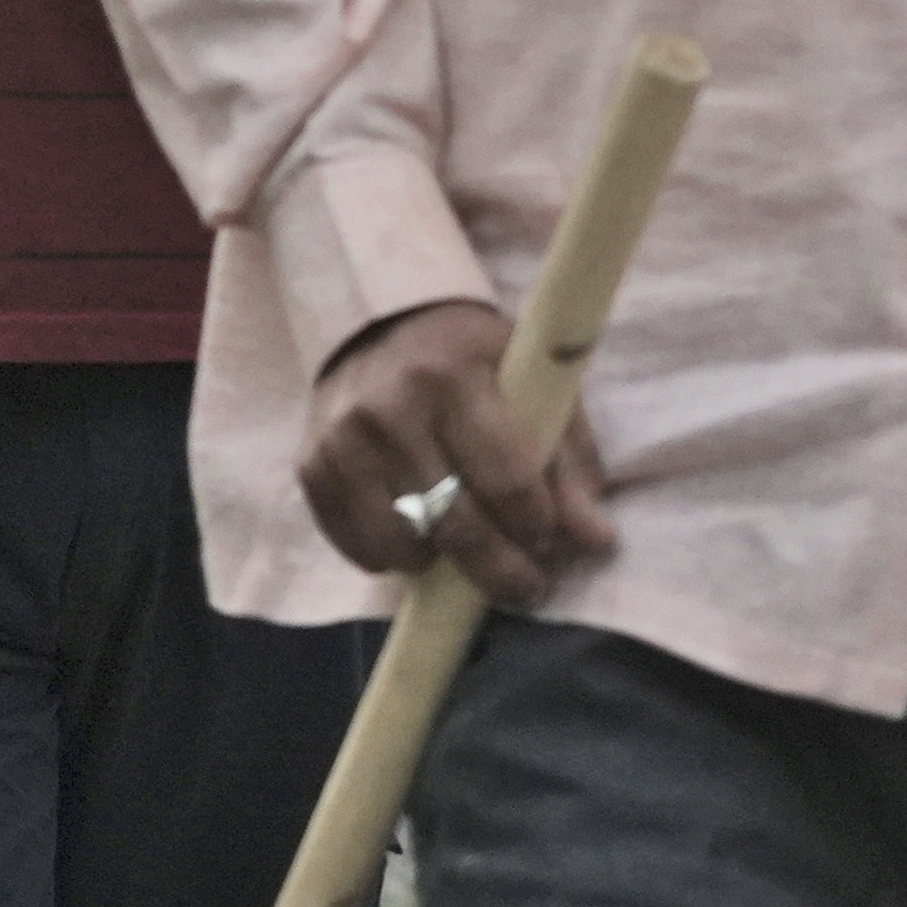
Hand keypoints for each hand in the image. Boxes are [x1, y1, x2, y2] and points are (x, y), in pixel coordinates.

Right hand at [299, 299, 614, 607]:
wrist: (378, 321)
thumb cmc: (472, 358)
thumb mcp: (531, 386)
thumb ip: (568, 461)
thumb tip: (595, 541)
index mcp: (453, 378)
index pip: (508, 482)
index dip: (539, 527)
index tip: (550, 539)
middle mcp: (389, 409)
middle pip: (457, 527)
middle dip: (503, 572)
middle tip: (526, 586)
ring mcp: (342, 441)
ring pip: (404, 546)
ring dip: (444, 566)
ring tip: (466, 554)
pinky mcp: (311, 466)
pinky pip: (358, 546)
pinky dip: (395, 557)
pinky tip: (419, 538)